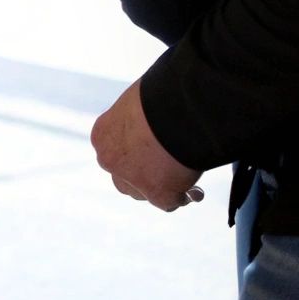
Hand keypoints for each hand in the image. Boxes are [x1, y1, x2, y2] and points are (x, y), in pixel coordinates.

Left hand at [91, 78, 203, 211]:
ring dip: (161, 188)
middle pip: (124, 178)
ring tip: (185, 176)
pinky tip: (195, 189)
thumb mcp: (139, 103)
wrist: (175, 109)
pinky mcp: (157, 194)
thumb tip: (156, 124)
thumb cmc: (161, 97)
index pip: (116, 152)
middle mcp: (109, 160)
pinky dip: (184, 197)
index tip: (153, 151)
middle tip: (168, 168)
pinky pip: (170, 203)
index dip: (136, 154)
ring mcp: (131, 179)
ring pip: (143, 194)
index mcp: (103, 135)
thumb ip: (139, 120)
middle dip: (144, 176)